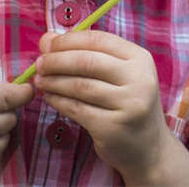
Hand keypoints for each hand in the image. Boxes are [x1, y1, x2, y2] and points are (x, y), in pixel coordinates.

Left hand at [34, 31, 174, 181]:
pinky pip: (77, 109)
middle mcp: (139, 79)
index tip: (47, 44)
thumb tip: (47, 39)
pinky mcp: (113, 127)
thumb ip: (88, 54)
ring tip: (40, 81)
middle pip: (87, 61)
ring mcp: (128, 104)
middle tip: (39, 64)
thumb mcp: (119, 75)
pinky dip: (58, 101)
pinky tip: (49, 97)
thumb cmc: (128, 104)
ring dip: (53, 82)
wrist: (149, 148)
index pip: (98, 40)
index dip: (68, 40)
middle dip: (56, 60)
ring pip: (79, 86)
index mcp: (140, 59)